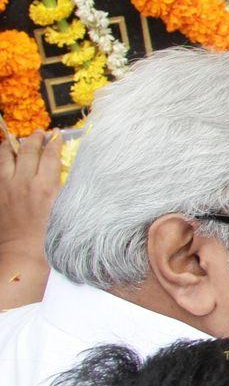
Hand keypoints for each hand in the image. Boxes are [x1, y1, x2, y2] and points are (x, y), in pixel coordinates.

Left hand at [0, 130, 60, 257]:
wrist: (23, 252)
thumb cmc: (49, 235)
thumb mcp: (65, 210)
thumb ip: (65, 188)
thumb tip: (66, 172)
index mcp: (45, 186)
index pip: (50, 155)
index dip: (55, 142)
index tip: (58, 135)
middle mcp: (24, 182)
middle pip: (28, 151)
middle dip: (35, 138)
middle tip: (40, 132)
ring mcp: (7, 187)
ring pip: (6, 156)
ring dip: (12, 144)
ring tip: (17, 139)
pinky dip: (1, 159)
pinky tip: (5, 157)